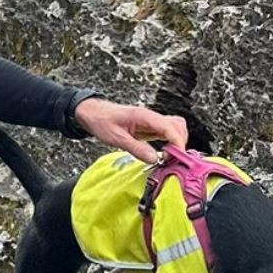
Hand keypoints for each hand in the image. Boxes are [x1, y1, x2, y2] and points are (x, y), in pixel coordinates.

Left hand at [73, 99, 189, 161]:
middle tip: (172, 159)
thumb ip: (136, 148)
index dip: (177, 142)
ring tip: (169, 158)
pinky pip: (166, 132)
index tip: (176, 157)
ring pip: (174, 128)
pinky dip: (170, 142)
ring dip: (176, 142)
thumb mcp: (116, 138)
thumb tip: (154, 159)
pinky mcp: (149, 127)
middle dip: (180, 142)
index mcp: (144, 116)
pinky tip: (164, 153)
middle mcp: (151, 117)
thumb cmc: (102, 122)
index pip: (170, 127)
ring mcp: (151, 122)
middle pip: (177, 125)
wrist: (92, 113)